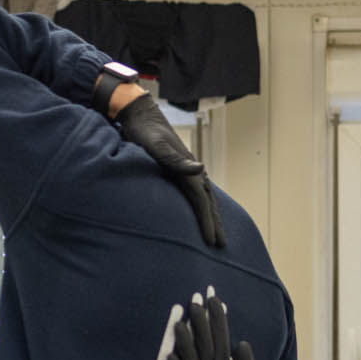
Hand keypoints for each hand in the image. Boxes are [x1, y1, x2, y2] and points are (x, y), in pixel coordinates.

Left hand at [113, 93, 223, 246]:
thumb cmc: (143, 132)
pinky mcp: (177, 167)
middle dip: (214, 223)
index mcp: (187, 169)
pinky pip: (194, 191)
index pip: (201, 201)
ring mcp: (186, 168)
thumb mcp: (157, 145)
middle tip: (221, 246)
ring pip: (204, 196)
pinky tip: (200, 209)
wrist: (139, 113)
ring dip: (211, 215)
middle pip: (207, 201)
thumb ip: (176, 159)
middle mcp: (190, 169)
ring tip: (216, 232)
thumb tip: (201, 169)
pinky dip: (201, 203)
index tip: (212, 242)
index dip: (207, 222)